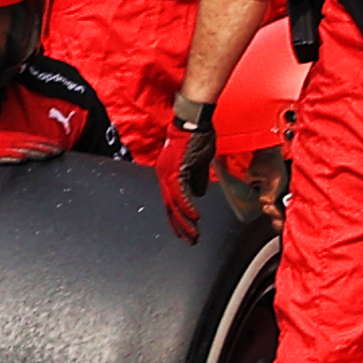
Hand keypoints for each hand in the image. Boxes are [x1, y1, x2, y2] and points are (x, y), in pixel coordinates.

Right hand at [0, 130, 61, 189]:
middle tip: (58, 151)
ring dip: (33, 150)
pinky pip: (0, 156)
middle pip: (22, 142)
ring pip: (15, 147)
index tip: (56, 147)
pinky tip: (24, 158)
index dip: (41, 142)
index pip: (24, 139)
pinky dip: (13, 156)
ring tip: (48, 154)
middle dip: (42, 146)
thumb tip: (30, 158)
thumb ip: (9, 155)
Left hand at [162, 101, 216, 240]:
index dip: (177, 217)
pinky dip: (187, 206)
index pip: (171, 201)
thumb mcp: (198, 163)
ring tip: (193, 235)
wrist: (193, 122)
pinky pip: (179, 193)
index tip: (185, 231)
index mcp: (168, 173)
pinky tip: (194, 217)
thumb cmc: (196, 137)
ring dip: (184, 221)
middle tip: (189, 240)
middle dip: (180, 226)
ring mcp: (168, 172)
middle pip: (170, 207)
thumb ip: (197, 180)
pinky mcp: (176, 169)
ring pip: (174, 203)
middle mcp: (164, 174)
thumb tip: (198, 194)